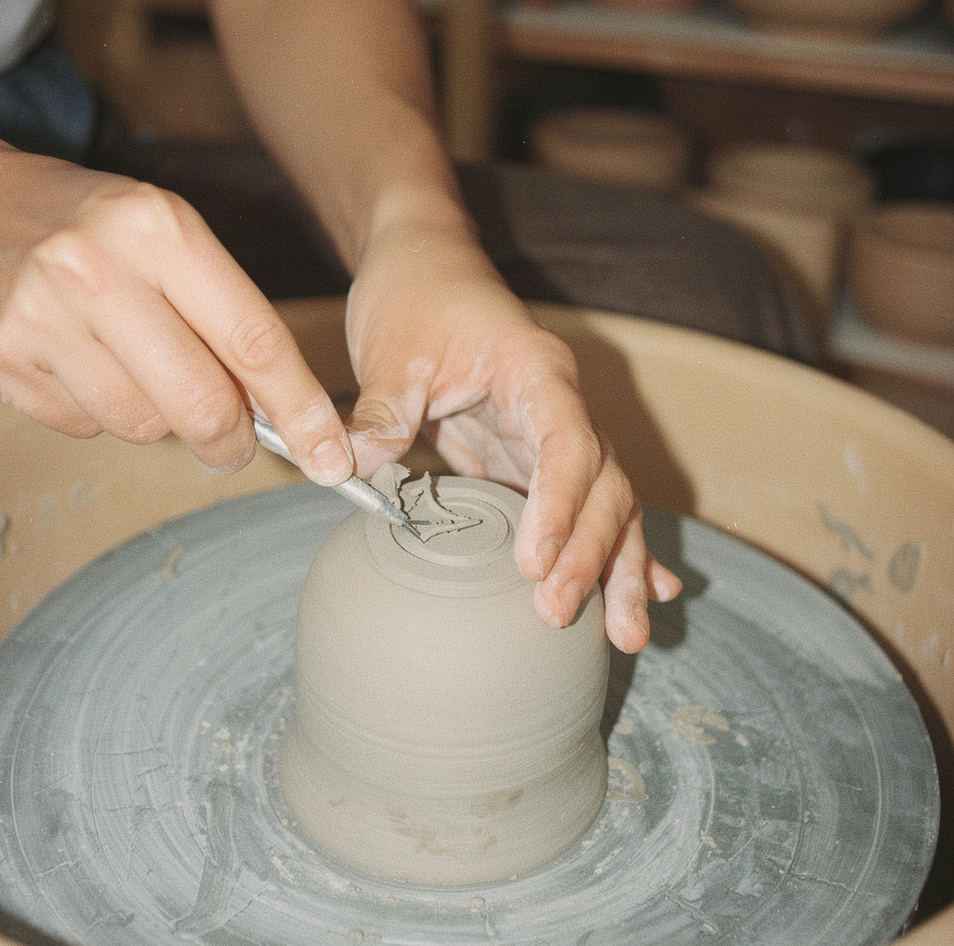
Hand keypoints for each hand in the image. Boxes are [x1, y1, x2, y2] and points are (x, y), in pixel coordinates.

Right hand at [0, 123, 353, 482]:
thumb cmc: (86, 226)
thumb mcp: (168, 238)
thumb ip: (225, 317)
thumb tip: (279, 412)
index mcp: (158, 229)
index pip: (254, 340)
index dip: (301, 411)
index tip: (330, 456)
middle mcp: (96, 270)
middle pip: (203, 403)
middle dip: (232, 441)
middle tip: (235, 443)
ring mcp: (40, 318)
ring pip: (144, 427)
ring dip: (159, 421)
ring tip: (137, 372)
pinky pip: (85, 429)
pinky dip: (101, 416)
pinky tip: (83, 368)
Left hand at [344, 223, 681, 653]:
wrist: (425, 262)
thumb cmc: (415, 293)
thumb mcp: (393, 347)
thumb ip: (383, 407)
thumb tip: (352, 466)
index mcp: (536, 373)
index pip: (567, 443)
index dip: (560, 505)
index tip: (536, 561)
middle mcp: (558, 407)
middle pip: (603, 484)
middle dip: (590, 553)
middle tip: (557, 614)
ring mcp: (549, 435)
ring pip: (605, 504)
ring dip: (617, 567)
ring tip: (626, 636)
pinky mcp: (529, 457)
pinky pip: (579, 506)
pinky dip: (607, 548)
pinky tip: (642, 591)